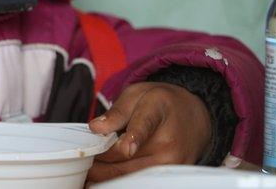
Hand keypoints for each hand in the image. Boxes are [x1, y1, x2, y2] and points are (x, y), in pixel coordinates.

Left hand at [86, 82, 211, 182]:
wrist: (195, 117)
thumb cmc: (161, 103)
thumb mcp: (137, 94)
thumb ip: (116, 111)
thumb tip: (95, 128)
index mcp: (157, 111)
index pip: (144, 126)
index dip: (134, 137)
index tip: (127, 146)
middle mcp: (167, 142)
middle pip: (125, 158)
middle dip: (98, 159)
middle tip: (80, 160)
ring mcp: (171, 163)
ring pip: (128, 174)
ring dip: (105, 174)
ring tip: (87, 171)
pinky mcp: (169, 175)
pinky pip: (138, 180)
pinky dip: (120, 179)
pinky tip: (104, 177)